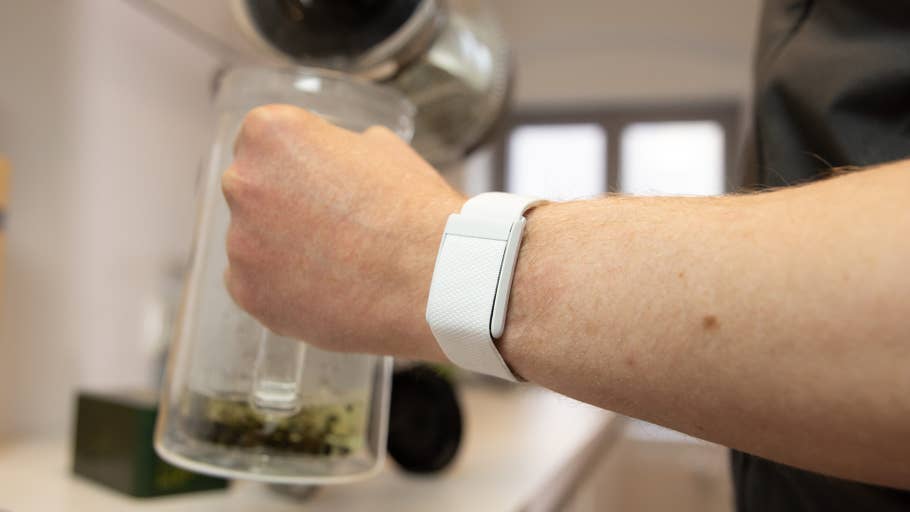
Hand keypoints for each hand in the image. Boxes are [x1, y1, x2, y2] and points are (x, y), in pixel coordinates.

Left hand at [222, 104, 461, 359]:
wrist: (434, 281)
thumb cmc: (416, 210)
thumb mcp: (383, 148)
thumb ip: (338, 148)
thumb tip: (334, 160)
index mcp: (271, 134)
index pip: (264, 140)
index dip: (301, 161)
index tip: (327, 180)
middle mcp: (242, 183)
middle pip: (252, 189)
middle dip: (284, 204)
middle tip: (333, 224)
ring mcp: (240, 243)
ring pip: (252, 240)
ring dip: (283, 248)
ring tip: (339, 263)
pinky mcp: (248, 293)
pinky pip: (255, 284)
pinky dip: (283, 288)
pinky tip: (327, 288)